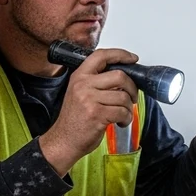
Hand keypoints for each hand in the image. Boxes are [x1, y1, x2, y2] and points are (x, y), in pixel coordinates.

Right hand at [39, 48, 138, 175]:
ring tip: (122, 114)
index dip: (120, 54)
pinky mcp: (97, 114)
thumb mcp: (80, 93)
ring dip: (129, 107)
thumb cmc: (74, 120)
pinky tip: (120, 122)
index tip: (132, 58)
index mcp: (79, 77)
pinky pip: (122, 112)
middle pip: (120, 75)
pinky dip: (126, 118)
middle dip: (132, 88)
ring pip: (123, 96)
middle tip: (132, 97)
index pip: (101, 56)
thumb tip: (123, 77)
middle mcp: (83, 85)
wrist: (63, 141)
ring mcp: (89, 99)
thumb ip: (97, 82)